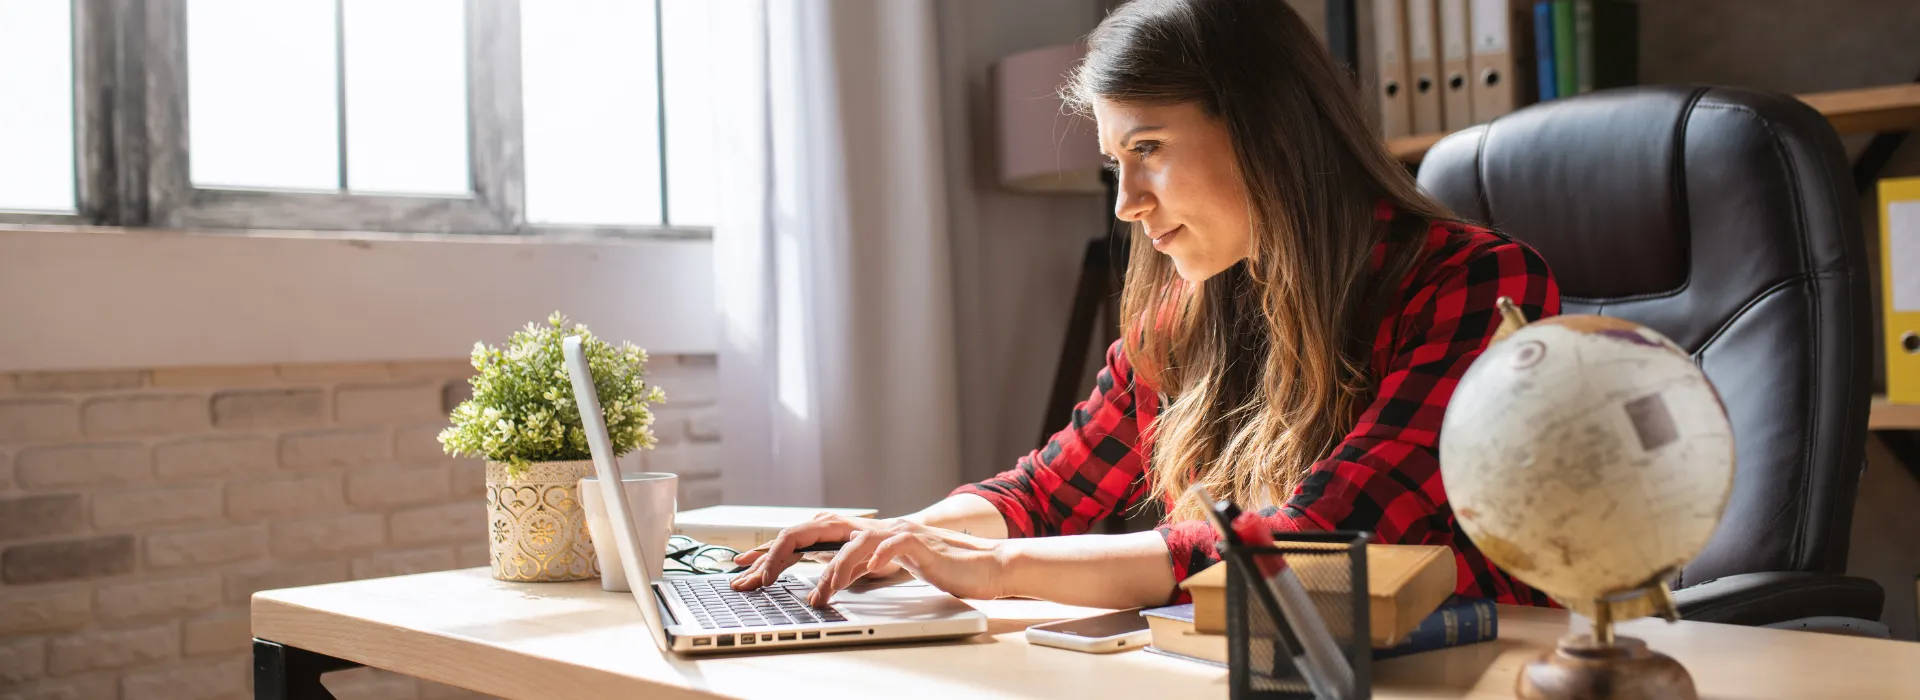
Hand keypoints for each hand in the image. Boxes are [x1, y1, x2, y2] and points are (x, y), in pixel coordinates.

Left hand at [729, 515, 1007, 606]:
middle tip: (755, 579)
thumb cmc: (933, 567)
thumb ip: (853, 568)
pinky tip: (854, 578)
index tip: (741, 568)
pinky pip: (884, 548)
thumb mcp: (881, 569)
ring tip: (814, 596)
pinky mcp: (915, 542)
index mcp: (857, 533)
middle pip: (812, 528)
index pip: (805, 535)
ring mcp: (891, 532)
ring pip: (846, 540)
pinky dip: (865, 563)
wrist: (981, 564)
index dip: (770, 549)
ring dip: (825, 570)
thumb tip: (819, 585)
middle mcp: (869, 527)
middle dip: (779, 552)